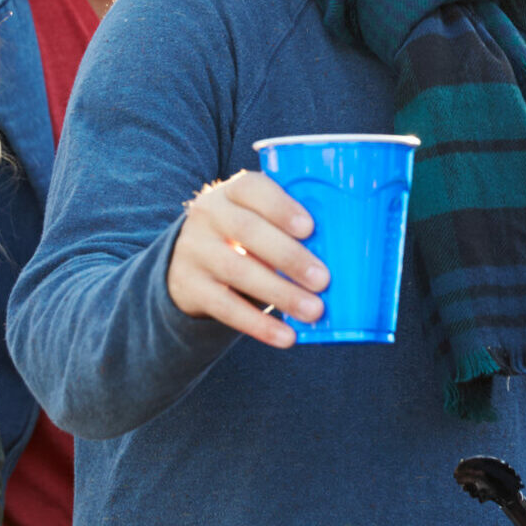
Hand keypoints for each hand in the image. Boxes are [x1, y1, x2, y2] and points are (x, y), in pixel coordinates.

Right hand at [166, 171, 327, 346]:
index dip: (281, 207)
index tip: (310, 228)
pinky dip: (259, 325)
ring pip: (239, 271)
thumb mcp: (256, 218)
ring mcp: (195, 252)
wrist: (186, 263)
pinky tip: (286, 337)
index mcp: (231, 192)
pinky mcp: (190, 288)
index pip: (253, 189)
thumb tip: (339, 251)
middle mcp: (208, 216)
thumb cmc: (243, 238)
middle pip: (248, 232)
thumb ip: (286, 227)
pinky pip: (226, 308)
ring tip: (314, 311)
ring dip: (281, 294)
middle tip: (323, 280)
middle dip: (290, 257)